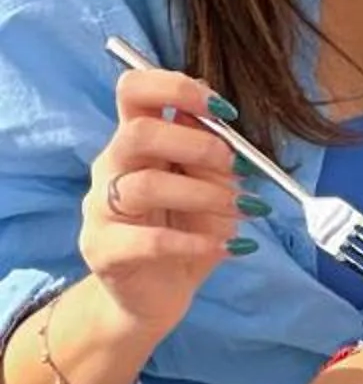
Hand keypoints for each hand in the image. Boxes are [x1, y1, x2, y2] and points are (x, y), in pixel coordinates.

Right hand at [81, 65, 245, 340]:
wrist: (156, 295)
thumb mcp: (211, 189)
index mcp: (136, 140)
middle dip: (196, 144)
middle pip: (138, 133)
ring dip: (205, 195)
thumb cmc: (185, 231)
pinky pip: (148, 240)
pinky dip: (196, 242)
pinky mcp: (103, 250)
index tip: (224, 111)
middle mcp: (111, 167)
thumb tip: (222, 130)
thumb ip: (212, 160)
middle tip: (234, 166)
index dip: (177, 88)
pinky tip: (228, 247)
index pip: (134, 90)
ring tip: (242, 210)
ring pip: (144, 186)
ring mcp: (100, 209)